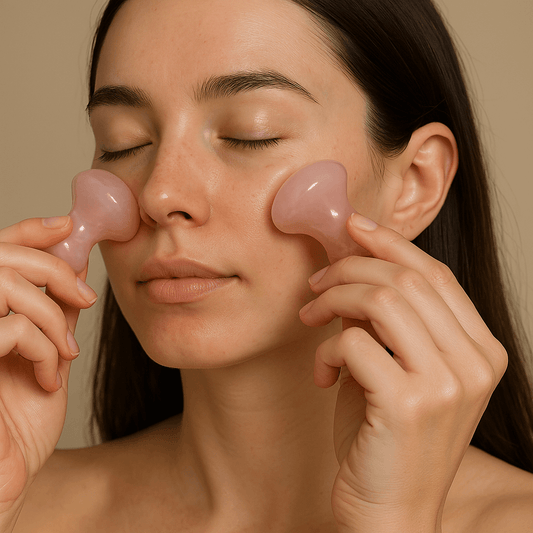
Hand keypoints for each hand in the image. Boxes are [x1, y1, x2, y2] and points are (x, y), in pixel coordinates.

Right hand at [0, 217, 96, 517]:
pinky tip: (49, 377)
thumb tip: (73, 266)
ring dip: (50, 315)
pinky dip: (43, 347)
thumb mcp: (45, 355)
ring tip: (65, 350)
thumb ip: (51, 311)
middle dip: (52, 268)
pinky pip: (12, 328)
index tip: (66, 224)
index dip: (28, 231)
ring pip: (5, 284)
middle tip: (84, 296)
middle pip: (0, 258)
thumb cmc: (20, 422)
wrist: (5, 480)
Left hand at [299, 213, 506, 532]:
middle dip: (349, 269)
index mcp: (480, 350)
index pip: (436, 274)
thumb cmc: (387, 440)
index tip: (354, 226)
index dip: (391, 243)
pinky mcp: (407, 404)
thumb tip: (352, 270)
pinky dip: (327, 349)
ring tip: (310, 319)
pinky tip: (322, 374)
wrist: (390, 513)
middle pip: (406, 279)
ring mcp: (446, 384)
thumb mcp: (395, 371)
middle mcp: (473, 362)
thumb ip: (385, 323)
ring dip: (333, 300)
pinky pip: (353, 342)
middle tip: (316, 284)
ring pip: (379, 300)